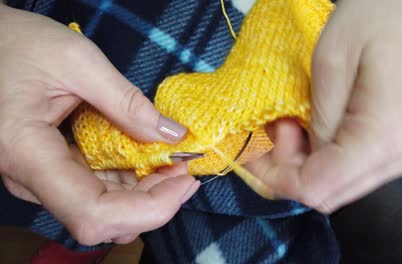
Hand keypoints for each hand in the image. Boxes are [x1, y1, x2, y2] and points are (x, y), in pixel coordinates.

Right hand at [0, 5, 198, 244]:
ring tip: (174, 160)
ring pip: (104, 209)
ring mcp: (41, 178)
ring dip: (147, 192)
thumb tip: (172, 135)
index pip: (93, 213)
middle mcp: (30, 179)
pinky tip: (150, 159)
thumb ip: (126, 100)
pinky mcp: (53, 170)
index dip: (148, 209)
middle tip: (185, 168)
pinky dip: (131, 181)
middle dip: (155, 200)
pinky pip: (97, 190)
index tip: (185, 182)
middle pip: (103, 218)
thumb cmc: (18, 43)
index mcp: (27, 153)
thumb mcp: (76, 60)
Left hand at [247, 0, 401, 213]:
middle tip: (276, 128)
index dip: (276, 176)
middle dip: (290, 170)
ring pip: (341, 184)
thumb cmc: (378, 16)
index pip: (317, 188)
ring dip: (307, 163)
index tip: (255, 148)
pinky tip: (315, 126)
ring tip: (293, 123)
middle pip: (330, 194)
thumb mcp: (330, 65)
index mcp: (385, 138)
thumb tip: (301, 158)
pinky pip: (356, 167)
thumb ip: (316, 123)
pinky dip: (327, 155)